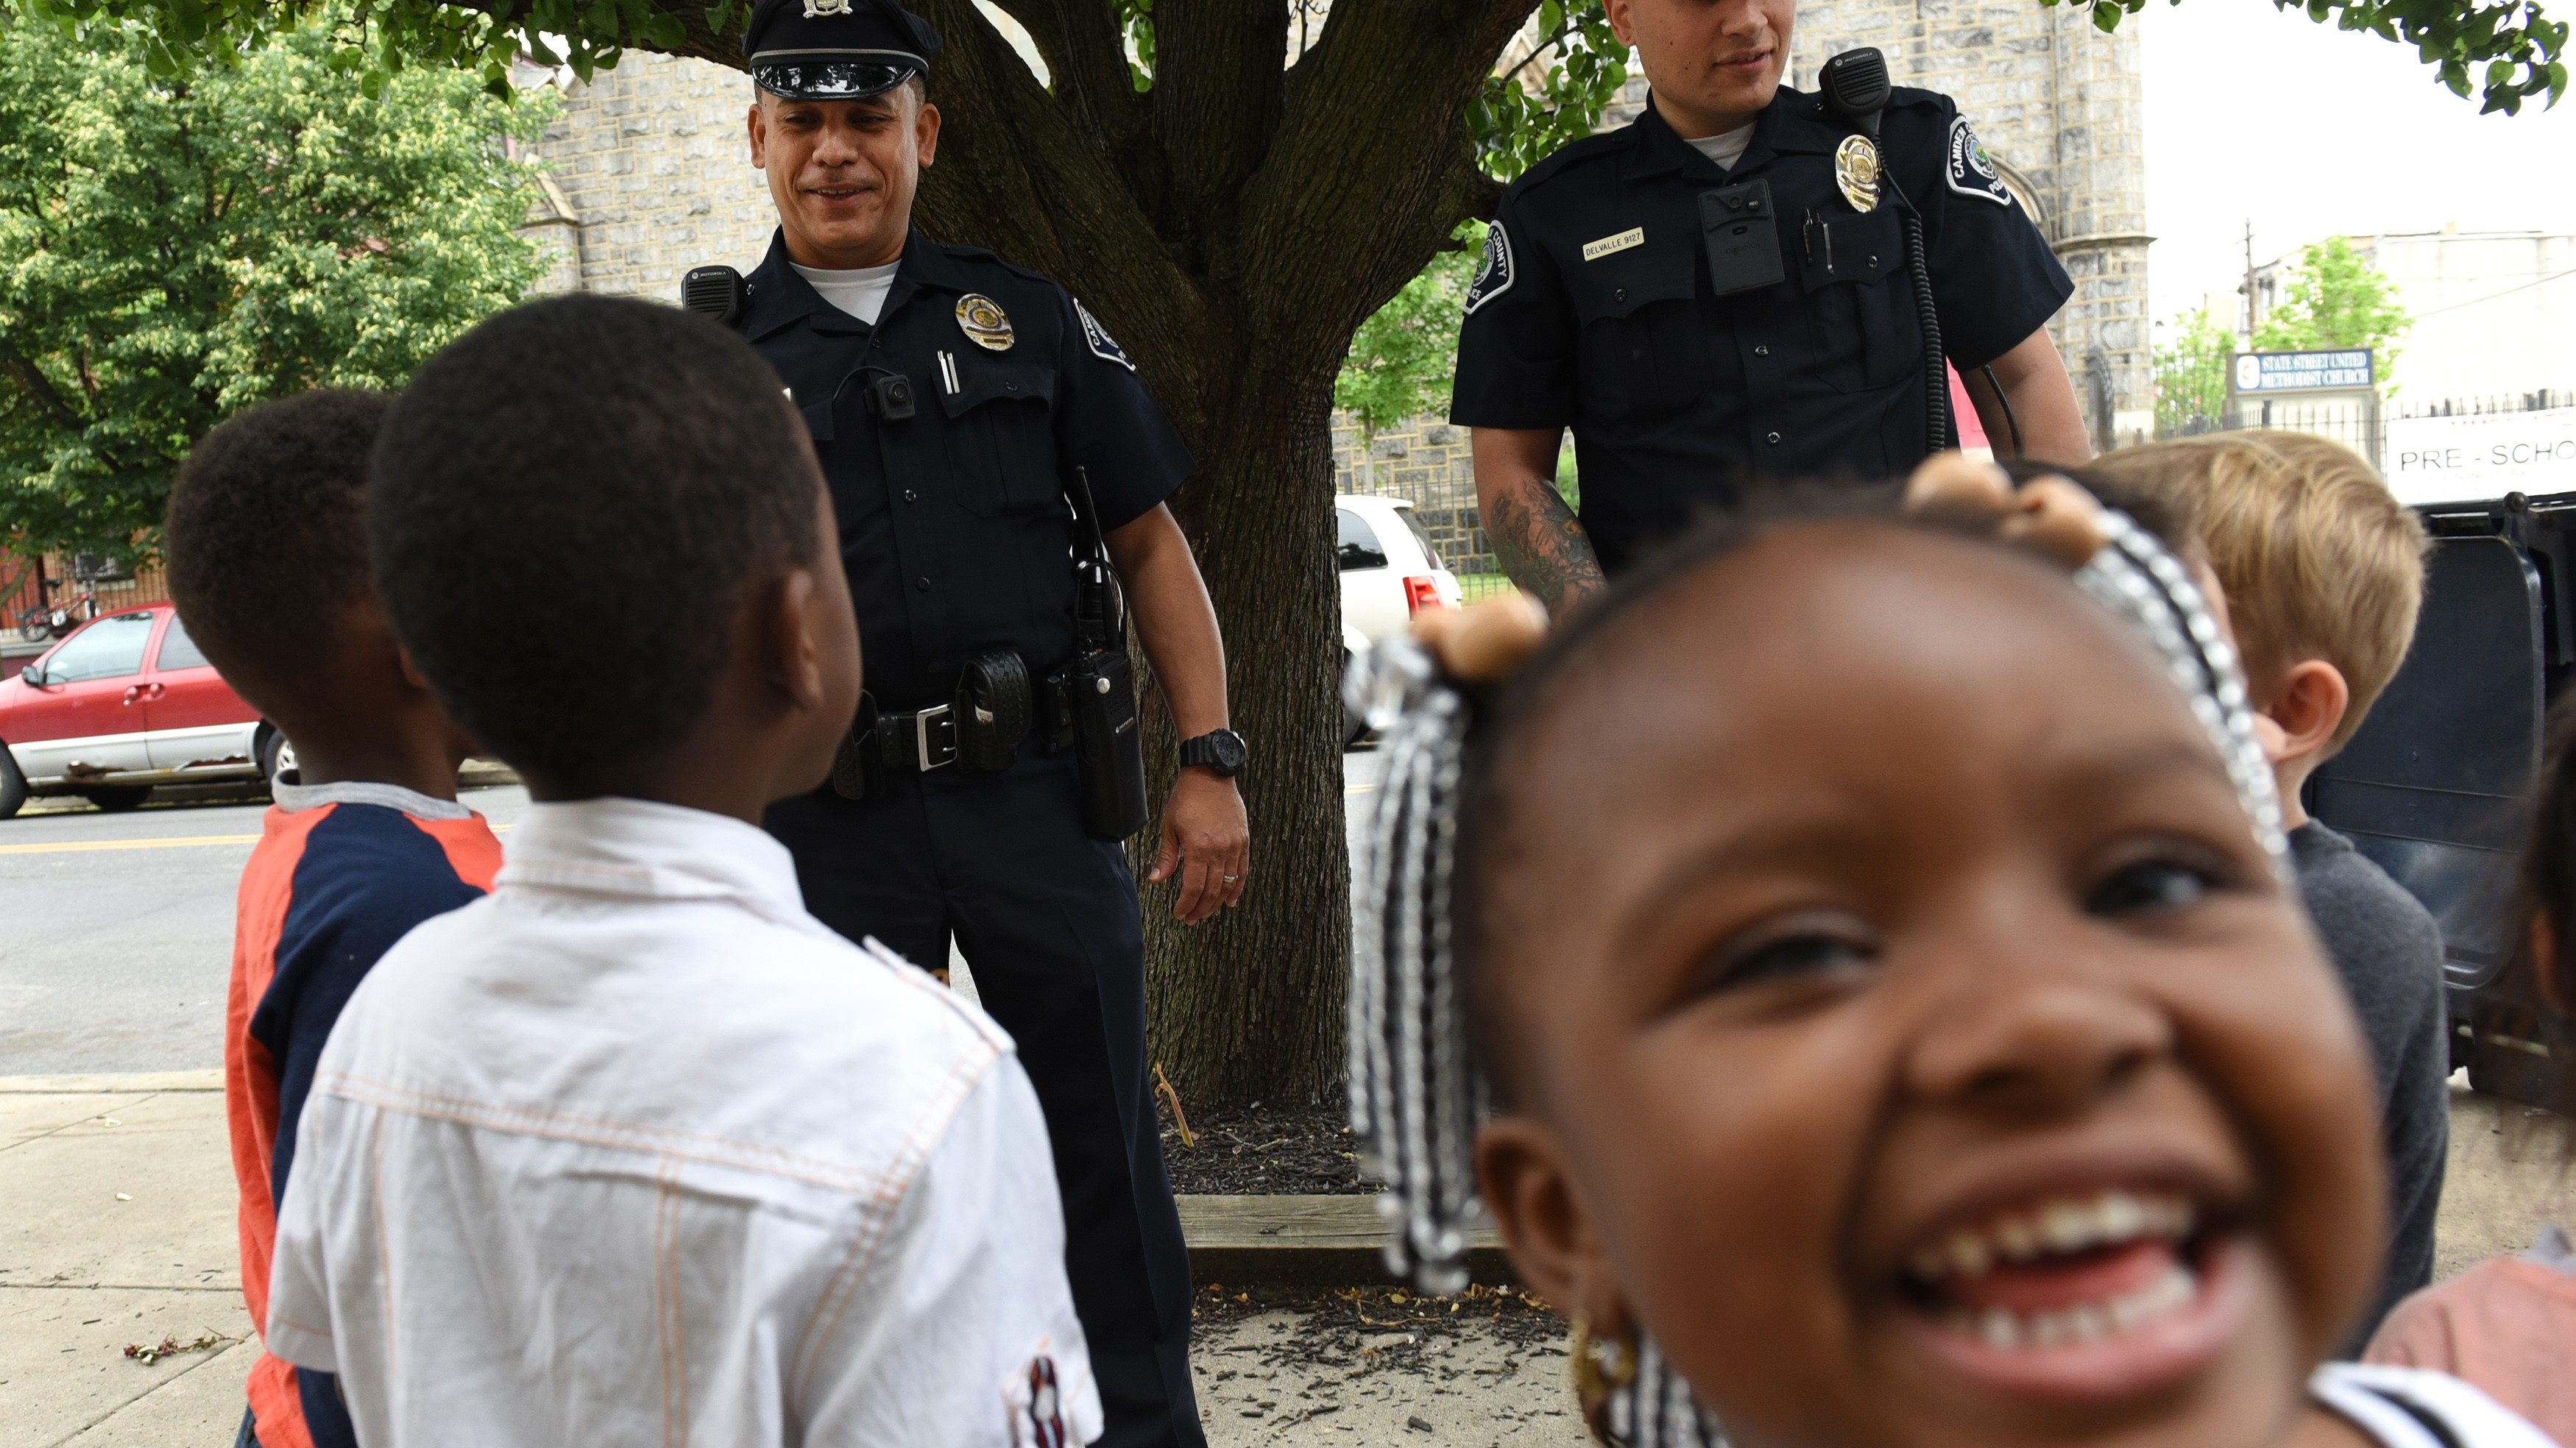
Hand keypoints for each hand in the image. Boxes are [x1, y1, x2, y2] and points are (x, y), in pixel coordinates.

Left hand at [1147, 768, 1248, 922]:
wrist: (1211, 774)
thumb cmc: (1187, 798)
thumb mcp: (1170, 827)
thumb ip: (1166, 857)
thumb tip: (1155, 880)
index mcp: (1198, 848)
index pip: (1193, 889)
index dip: (1186, 905)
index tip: (1179, 913)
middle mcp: (1219, 851)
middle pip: (1211, 891)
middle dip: (1200, 909)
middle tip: (1191, 919)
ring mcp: (1234, 846)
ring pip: (1228, 885)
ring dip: (1216, 903)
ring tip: (1206, 912)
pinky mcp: (1244, 841)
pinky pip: (1242, 871)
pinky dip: (1237, 888)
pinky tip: (1230, 901)